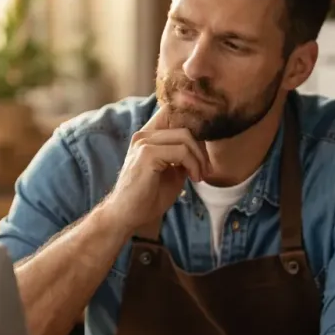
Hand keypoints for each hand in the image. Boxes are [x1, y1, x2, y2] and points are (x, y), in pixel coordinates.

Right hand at [108, 106, 211, 229]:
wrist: (128, 216)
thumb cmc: (149, 197)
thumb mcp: (173, 172)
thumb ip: (184, 157)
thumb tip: (202, 149)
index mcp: (148, 137)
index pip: (176, 118)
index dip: (196, 134)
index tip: (203, 158)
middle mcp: (144, 135)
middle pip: (185, 128)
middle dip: (201, 150)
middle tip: (206, 171)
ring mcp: (144, 142)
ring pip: (186, 138)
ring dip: (199, 159)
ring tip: (199, 176)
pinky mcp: (147, 154)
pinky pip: (182, 152)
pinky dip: (193, 165)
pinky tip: (193, 178)